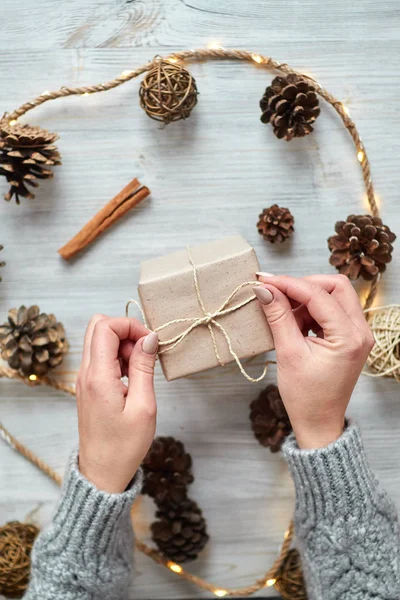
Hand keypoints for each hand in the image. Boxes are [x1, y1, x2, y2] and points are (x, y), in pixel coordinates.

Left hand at [76, 315, 158, 492]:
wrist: (102, 473)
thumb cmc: (124, 446)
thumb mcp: (143, 406)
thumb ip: (144, 367)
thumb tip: (149, 338)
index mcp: (97, 377)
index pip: (105, 327)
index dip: (130, 325)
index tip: (150, 342)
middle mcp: (85, 373)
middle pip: (97, 326)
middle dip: (124, 330)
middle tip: (145, 351)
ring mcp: (84, 379)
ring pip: (98, 340)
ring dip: (121, 344)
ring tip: (141, 369)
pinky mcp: (88, 386)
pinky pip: (99, 357)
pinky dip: (117, 357)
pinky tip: (133, 377)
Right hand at [254, 274, 374, 448]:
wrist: (318, 423)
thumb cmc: (306, 397)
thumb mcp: (288, 353)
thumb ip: (278, 316)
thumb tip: (264, 290)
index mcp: (349, 337)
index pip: (318, 295)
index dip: (289, 284)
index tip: (265, 281)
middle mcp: (360, 331)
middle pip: (335, 287)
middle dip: (303, 285)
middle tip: (275, 292)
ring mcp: (357, 334)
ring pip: (333, 296)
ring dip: (306, 298)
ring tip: (282, 313)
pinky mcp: (349, 337)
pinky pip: (331, 310)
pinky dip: (311, 310)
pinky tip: (292, 321)